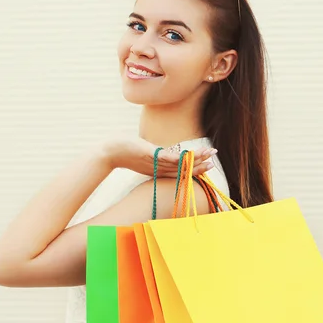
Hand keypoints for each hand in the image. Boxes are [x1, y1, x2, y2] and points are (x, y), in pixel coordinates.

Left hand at [102, 137, 216, 177]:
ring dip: (195, 159)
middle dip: (199, 166)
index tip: (208, 165)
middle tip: (213, 163)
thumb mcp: (143, 154)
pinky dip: (179, 157)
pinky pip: (167, 158)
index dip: (194, 169)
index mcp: (159, 169)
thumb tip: (158, 151)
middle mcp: (158, 168)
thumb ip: (153, 154)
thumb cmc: (125, 151)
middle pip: (183, 169)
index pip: (180, 171)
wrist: (109, 152)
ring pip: (178, 163)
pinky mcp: (149, 155)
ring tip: (208, 155)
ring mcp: (154, 163)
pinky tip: (189, 154)